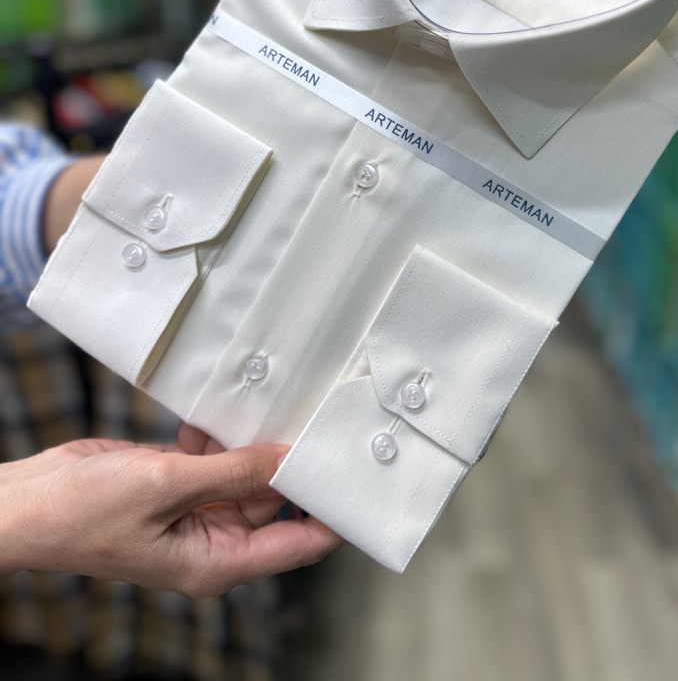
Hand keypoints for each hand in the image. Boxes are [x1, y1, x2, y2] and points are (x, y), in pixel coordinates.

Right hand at [0, 423, 339, 595]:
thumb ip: (232, 472)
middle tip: (319, 417)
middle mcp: (214, 537)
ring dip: (253, 440)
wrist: (28, 502)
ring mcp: (195, 508)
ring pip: (247, 471)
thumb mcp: (167, 487)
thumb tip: (287, 458)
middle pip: (276, 499)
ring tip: (273, 402)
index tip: (359, 478)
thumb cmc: (83, 515)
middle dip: (291, 461)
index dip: (333, 515)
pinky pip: (216, 455)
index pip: (299, 544)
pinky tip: (221, 409)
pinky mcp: (178, 482)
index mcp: (218, 560)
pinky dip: (218, 432)